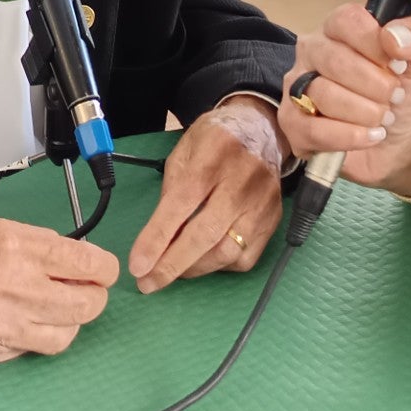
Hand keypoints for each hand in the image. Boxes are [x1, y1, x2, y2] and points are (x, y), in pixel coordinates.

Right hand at [0, 208, 118, 366]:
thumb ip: (33, 244)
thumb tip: (71, 259)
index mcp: (15, 246)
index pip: (88, 266)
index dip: (103, 270)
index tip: (102, 271)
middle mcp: (10, 288)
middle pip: (85, 307)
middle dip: (91, 297)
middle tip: (82, 291)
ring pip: (63, 337)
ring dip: (65, 323)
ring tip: (49, 309)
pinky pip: (25, 351)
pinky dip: (27, 337)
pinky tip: (11, 320)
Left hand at [128, 97, 286, 293]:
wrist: (260, 128)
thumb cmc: (215, 140)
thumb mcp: (183, 151)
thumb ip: (171, 190)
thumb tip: (157, 238)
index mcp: (213, 155)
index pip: (181, 203)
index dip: (157, 237)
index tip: (137, 265)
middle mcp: (242, 180)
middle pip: (206, 233)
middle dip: (172, 264)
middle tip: (148, 282)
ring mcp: (262, 202)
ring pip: (227, 252)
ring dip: (194, 268)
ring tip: (172, 271)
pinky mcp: (273, 220)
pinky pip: (245, 258)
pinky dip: (220, 266)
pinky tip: (204, 259)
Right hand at [276, 4, 410, 189]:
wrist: (394, 144)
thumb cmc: (398, 97)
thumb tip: (393, 37)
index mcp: (338, 29)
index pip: (346, 20)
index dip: (375, 44)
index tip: (398, 65)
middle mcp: (311, 51)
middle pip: (335, 60)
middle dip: (375, 86)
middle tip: (395, 98)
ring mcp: (295, 87)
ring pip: (324, 95)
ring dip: (365, 113)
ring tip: (382, 118)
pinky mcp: (292, 124)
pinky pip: (315, 130)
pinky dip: (350, 136)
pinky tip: (369, 136)